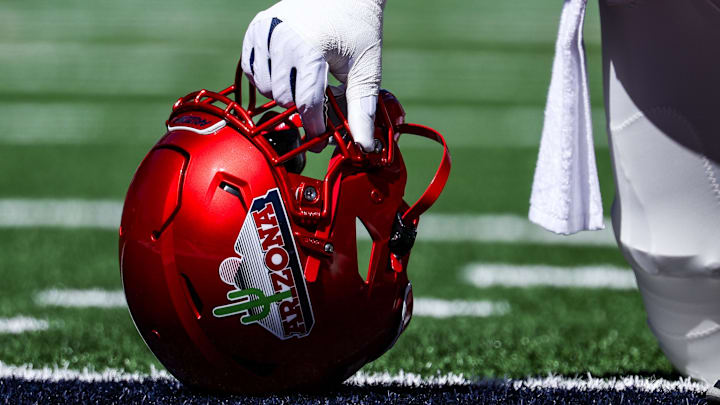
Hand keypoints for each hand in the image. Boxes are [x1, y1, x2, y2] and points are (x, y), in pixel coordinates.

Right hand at [241, 0, 384, 151]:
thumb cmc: (358, 29)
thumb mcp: (365, 69)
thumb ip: (361, 109)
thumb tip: (363, 145)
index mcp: (311, 48)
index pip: (306, 103)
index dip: (314, 126)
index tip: (321, 138)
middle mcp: (282, 38)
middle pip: (283, 98)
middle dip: (301, 105)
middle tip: (319, 98)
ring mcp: (265, 32)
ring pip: (264, 87)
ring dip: (284, 92)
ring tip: (306, 79)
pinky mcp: (255, 30)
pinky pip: (252, 70)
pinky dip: (267, 77)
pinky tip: (288, 69)